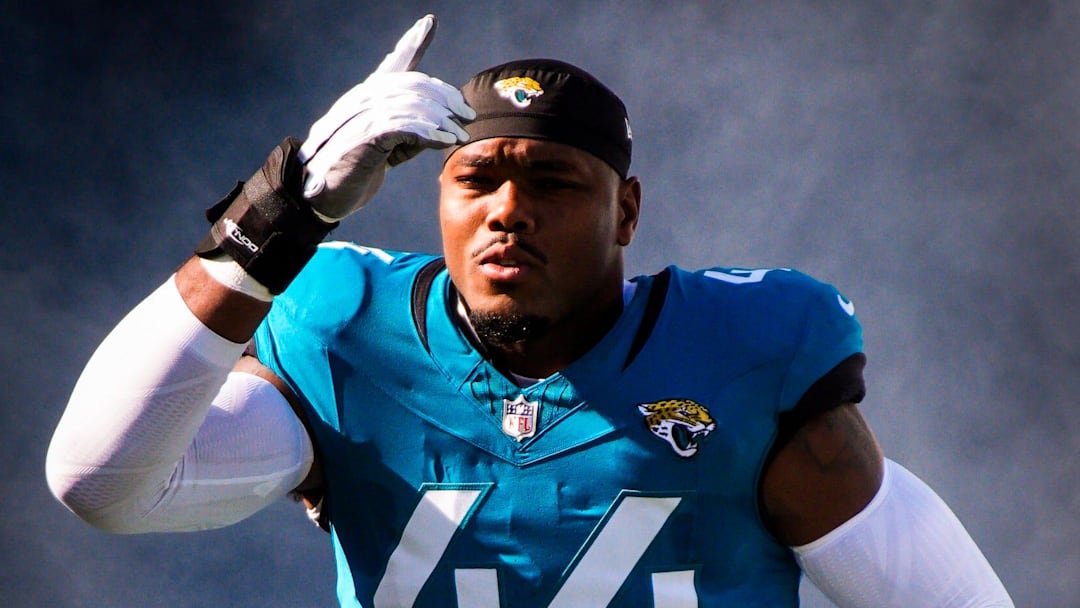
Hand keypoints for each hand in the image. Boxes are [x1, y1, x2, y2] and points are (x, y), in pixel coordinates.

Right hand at [298, 15, 474, 220]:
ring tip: (460, 134)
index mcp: (367, 97)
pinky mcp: (363, 135)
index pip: (393, 64)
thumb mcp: (388, 148)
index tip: (427, 23)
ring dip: (442, 120)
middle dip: (445, 97)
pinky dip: (429, 132)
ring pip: (412, 104)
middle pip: (413, 84)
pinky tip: (445, 141)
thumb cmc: (354, 171)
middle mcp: (362, 99)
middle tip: (468, 114)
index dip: (411, 43)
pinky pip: (403, 125)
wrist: (319, 196)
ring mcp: (360, 115)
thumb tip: (443, 127)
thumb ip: (410, 133)